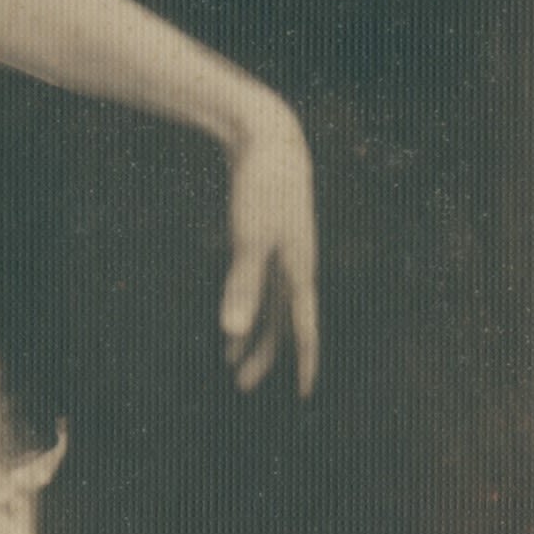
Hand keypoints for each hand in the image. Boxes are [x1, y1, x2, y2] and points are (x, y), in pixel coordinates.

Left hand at [218, 102, 319, 395]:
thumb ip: (242, 287)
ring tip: (229, 360)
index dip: (303, 363)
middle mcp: (295, 266)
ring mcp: (283, 252)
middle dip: (264, 355)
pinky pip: (261, 282)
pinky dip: (247, 301)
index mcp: (298, 272)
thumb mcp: (248, 240)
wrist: (269, 139)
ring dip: (252, 331)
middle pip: (283, 322)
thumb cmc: (262, 189)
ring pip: (271, 304)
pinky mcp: (268, 237)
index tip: (302, 394)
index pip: (304, 329)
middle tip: (241, 386)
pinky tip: (233, 311)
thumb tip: (230, 332)